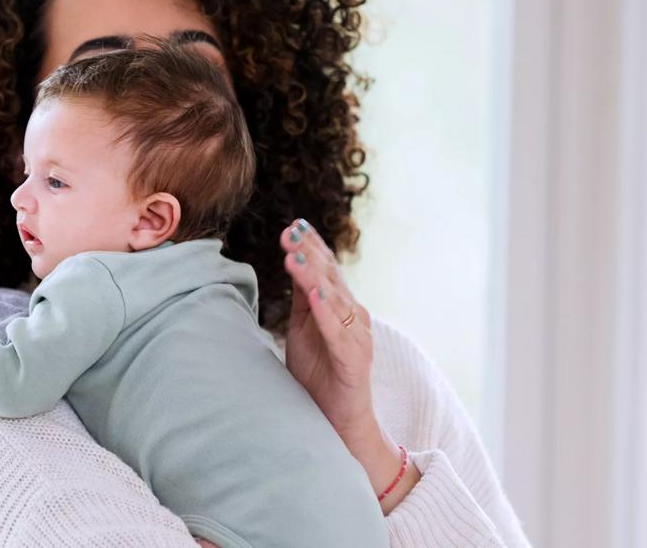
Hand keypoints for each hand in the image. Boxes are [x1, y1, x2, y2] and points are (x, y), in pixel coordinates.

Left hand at [280, 219, 418, 511]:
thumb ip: (302, 299)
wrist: (337, 422)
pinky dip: (328, 312)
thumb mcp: (303, 330)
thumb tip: (291, 261)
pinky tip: (315, 296)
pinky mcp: (354, 361)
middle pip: (331, 278)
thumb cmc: (319, 376)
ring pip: (335, 300)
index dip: (310, 247)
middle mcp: (353, 317)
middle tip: (291, 229)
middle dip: (310, 252)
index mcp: (339, 308)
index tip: (292, 224)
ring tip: (295, 254)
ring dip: (315, 275)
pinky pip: (339, 333)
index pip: (325, 270)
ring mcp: (356, 338)